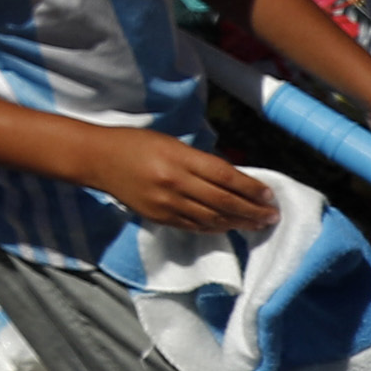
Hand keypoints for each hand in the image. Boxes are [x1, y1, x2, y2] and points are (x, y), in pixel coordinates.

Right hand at [72, 126, 277, 231]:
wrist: (98, 159)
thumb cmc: (136, 144)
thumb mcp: (171, 142)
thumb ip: (200, 160)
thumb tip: (234, 179)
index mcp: (179, 158)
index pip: (226, 177)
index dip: (251, 188)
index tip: (270, 196)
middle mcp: (175, 182)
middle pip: (224, 201)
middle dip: (253, 210)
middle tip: (272, 216)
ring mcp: (166, 203)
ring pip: (212, 218)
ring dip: (239, 223)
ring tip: (258, 224)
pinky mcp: (159, 217)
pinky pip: (194, 226)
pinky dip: (216, 228)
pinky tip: (229, 226)